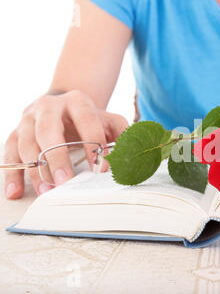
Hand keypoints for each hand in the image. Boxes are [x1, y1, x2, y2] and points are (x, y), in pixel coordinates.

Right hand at [3, 90, 128, 198]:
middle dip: (56, 156)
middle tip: (65, 181)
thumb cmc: (89, 119)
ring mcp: (28, 119)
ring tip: (45, 191)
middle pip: (48, 130)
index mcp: (77, 101)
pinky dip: (11, 174)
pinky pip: (9, 153)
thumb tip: (133, 156)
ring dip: (35, 169)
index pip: (87, 121)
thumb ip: (124, 135)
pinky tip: (14, 192)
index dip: (95, 145)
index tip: (101, 169)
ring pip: (26, 143)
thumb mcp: (110, 121)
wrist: (63, 105)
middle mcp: (49, 106)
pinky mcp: (14, 133)